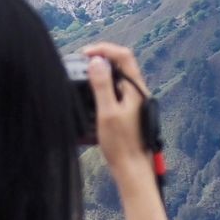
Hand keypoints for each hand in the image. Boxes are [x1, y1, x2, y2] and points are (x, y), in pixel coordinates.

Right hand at [83, 41, 151, 183]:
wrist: (133, 169)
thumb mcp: (107, 112)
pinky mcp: (129, 112)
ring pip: (118, 78)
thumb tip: (96, 61)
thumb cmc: (121, 145)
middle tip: (81, 62)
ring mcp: (135, 102)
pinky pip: (116, 91)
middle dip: (101, 59)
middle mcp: (138, 93)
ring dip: (101, 73)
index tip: (85, 54)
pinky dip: (103, 87)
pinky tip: (92, 97)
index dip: (104, 49)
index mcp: (136, 89)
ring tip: (84, 76)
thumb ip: (102, 85)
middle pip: (121, 64)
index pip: (123, 56)